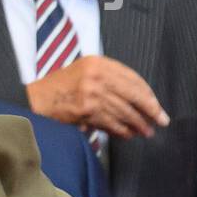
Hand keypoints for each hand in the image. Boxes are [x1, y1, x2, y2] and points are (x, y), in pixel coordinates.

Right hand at [26, 55, 168, 139]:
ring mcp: (91, 94)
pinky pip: (111, 122)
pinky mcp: (86, 111)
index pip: (133, 78)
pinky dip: (121, 130)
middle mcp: (96, 76)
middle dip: (150, 110)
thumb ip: (108, 76)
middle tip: (161, 120)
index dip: (148, 94)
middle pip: (134, 95)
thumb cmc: (59, 86)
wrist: (35, 99)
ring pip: (124, 111)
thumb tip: (139, 96)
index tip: (156, 105)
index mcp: (98, 62)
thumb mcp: (83, 70)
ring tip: (146, 131)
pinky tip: (128, 134)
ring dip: (137, 124)